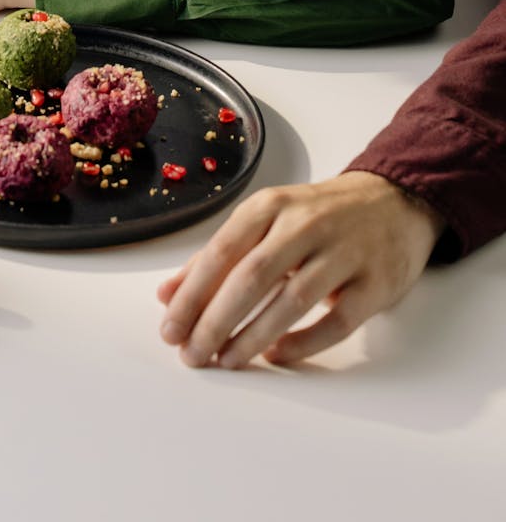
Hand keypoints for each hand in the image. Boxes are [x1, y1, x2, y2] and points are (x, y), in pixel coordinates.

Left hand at [157, 171, 444, 368]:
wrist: (394, 201)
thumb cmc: (317, 217)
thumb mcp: (265, 221)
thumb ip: (217, 257)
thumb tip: (167, 296)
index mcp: (270, 205)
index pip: (221, 252)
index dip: (192, 295)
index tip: (170, 331)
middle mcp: (305, 223)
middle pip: (252, 277)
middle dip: (215, 321)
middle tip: (193, 355)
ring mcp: (345, 251)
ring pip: (292, 299)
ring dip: (253, 336)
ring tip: (226, 361)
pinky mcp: (377, 282)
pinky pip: (337, 321)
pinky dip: (303, 343)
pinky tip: (275, 356)